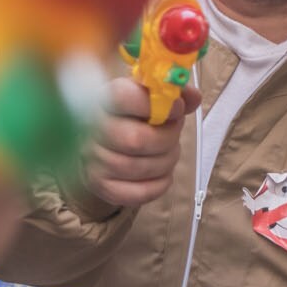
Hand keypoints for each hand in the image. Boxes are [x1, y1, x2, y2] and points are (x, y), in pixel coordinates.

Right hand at [82, 75, 197, 210]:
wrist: (101, 144)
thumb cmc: (130, 116)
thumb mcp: (148, 97)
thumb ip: (173, 93)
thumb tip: (193, 97)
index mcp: (104, 98)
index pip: (124, 97)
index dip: (156, 104)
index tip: (176, 108)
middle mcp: (93, 129)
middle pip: (136, 140)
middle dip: (168, 138)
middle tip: (174, 132)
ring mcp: (94, 160)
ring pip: (139, 168)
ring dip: (167, 161)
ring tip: (169, 152)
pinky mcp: (101, 186)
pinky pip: (138, 193)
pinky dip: (159, 185)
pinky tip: (162, 173)